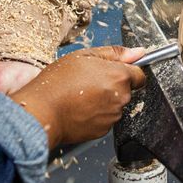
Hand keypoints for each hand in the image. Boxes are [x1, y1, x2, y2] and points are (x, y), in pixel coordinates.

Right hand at [11, 46, 146, 146]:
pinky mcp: (103, 130)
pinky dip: (96, 115)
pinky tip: (79, 109)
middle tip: (88, 82)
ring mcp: (113, 116)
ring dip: (103, 100)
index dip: (126, 71)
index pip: (139, 75)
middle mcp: (121, 98)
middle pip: (125, 90)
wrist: (42, 112)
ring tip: (80, 96)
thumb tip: (138, 52)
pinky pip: (105, 119)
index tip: (112, 71)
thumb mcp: (84, 56)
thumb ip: (114, 53)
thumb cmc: (58, 83)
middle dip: (112, 85)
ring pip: (114, 105)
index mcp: (119, 76)